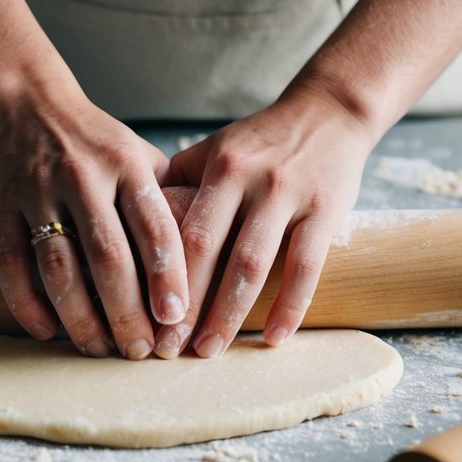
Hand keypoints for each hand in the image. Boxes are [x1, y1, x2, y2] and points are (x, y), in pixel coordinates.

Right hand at [0, 84, 188, 358]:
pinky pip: (11, 264)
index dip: (167, 277)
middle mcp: (83, 177)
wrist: (29, 105)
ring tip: (99, 349)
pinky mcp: (0, 207)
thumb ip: (169, 203)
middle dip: (126, 313)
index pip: (154, 227)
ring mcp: (38, 192)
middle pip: (107, 257)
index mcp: (127, 165)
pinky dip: (27, 304)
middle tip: (141, 351)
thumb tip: (208, 265)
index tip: (176, 319)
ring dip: (80, 318)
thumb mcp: (142, 157)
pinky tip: (47, 331)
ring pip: (58, 268)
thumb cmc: (99, 145)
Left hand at [156, 86, 373, 358]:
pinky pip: (306, 268)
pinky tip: (273, 338)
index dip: (161, 277)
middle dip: (187, 304)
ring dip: (230, 315)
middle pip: (212, 252)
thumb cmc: (263, 140)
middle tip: (167, 348)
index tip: (144, 316)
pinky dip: (290, 307)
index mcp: (220, 167)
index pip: (183, 229)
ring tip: (210, 350)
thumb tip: (130, 225)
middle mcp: (253, 180)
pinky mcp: (326, 213)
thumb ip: (180, 183)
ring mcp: (291, 197)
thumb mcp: (217, 148)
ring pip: (255, 266)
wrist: (331, 112)